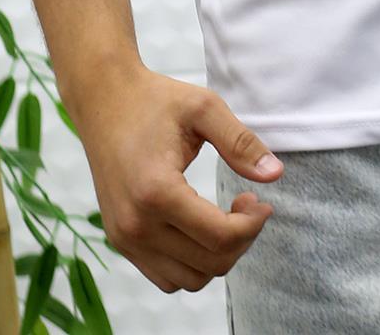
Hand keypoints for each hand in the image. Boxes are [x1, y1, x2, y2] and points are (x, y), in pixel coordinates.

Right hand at [67, 63, 284, 294]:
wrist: (103, 100)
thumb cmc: (155, 100)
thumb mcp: (204, 108)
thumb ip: (240, 143)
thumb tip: (276, 174)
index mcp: (157, 192)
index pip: (219, 237)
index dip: (252, 225)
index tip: (262, 202)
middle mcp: (136, 225)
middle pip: (208, 264)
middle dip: (241, 240)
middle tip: (248, 204)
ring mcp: (124, 238)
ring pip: (188, 280)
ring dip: (218, 256)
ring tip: (226, 216)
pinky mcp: (120, 241)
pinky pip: (165, 277)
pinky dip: (191, 263)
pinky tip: (201, 227)